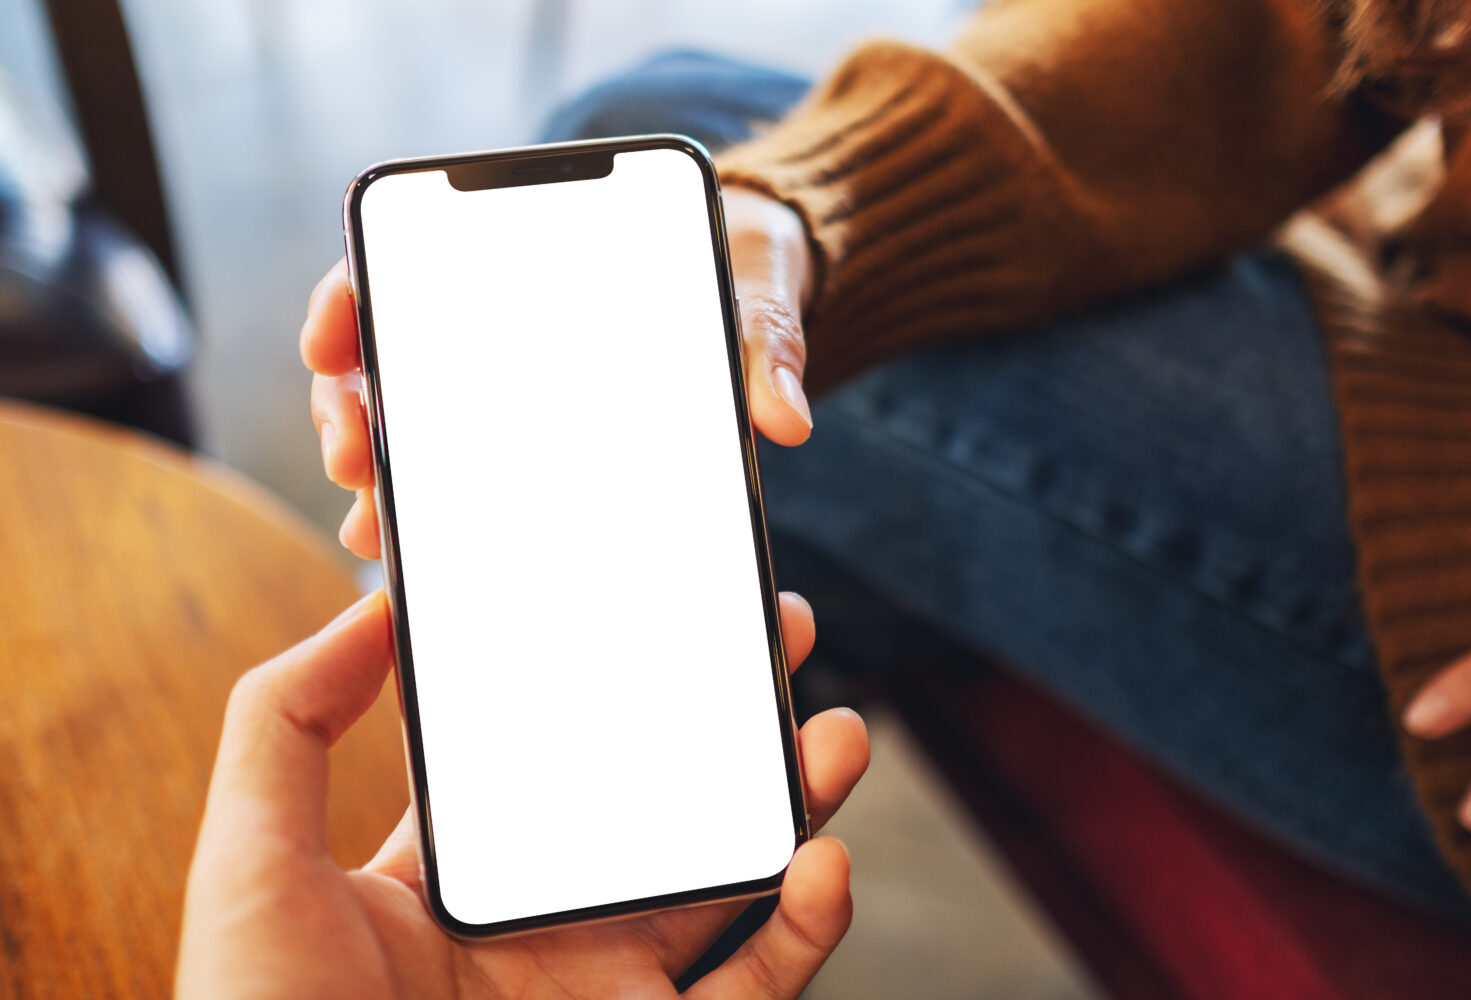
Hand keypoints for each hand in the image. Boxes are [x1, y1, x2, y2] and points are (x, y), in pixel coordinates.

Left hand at [176, 590, 867, 998]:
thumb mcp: (251, 862)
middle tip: (775, 635)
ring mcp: (609, 988)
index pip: (556, 754)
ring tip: (833, 732)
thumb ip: (287, 723)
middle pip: (665, 803)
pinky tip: (823, 859)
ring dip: (795, 803)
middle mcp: (548, 924)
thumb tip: (371, 610)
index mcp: (461, 874)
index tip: (657, 601)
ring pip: (732, 882)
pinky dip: (808, 924)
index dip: (613, 674)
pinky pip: (760, 985)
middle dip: (729, 720)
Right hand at [303, 186, 815, 557]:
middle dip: (352, 407)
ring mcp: (509, 376)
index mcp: (531, 253)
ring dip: (382, 469)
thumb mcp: (761, 282)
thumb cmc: (750, 259)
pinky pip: (468, 464)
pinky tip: (418, 548)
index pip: (407, 260)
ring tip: (374, 523)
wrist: (769, 280)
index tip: (331, 339)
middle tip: (353, 456)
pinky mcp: (537, 427)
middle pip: (388, 355)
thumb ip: (767, 338)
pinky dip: (434, 499)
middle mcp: (501, 317)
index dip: (351, 300)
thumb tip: (786, 419)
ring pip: (413, 419)